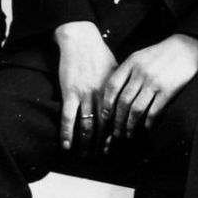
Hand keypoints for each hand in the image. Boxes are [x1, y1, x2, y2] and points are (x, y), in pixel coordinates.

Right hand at [54, 22, 116, 153]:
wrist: (81, 40)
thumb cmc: (99, 53)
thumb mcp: (116, 69)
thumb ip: (121, 87)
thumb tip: (129, 101)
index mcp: (114, 91)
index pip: (118, 118)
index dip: (118, 134)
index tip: (118, 146)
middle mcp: (102, 95)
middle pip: (105, 126)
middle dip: (104, 143)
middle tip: (103, 157)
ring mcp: (85, 94)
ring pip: (88, 125)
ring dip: (87, 143)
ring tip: (86, 156)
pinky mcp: (70, 92)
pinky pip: (68, 117)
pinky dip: (68, 133)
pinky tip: (67, 145)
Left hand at [99, 34, 197, 145]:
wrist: (186, 47)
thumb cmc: (161, 54)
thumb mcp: (140, 56)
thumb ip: (127, 71)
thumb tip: (114, 94)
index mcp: (131, 63)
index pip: (112, 86)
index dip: (106, 103)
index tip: (104, 116)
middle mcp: (140, 73)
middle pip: (123, 102)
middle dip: (117, 120)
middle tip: (116, 132)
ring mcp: (154, 82)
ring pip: (136, 109)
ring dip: (131, 125)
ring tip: (129, 133)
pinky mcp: (167, 90)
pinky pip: (154, 111)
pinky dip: (148, 122)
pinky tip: (147, 126)